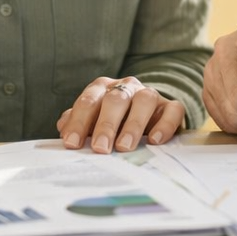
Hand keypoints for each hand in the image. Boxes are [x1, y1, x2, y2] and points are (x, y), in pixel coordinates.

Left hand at [58, 76, 185, 152]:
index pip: (89, 101)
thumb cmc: (113, 121)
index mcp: (103, 88)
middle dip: (106, 124)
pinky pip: (172, 110)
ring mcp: (150, 94)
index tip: (72, 143)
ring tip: (124, 147)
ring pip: (144, 100)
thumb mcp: (93, 121)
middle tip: (100, 148)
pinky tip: (155, 141)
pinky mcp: (171, 106)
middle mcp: (127, 87)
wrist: (148, 114)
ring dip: (133, 124)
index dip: (79, 122)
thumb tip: (64, 129)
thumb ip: (79, 123)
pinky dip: (165, 125)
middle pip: (115, 100)